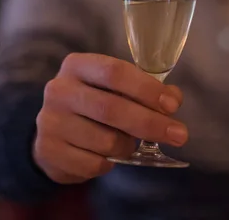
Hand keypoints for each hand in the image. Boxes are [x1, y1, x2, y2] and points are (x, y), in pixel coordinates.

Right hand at [33, 53, 186, 183]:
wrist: (51, 132)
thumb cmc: (91, 102)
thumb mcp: (113, 88)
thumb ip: (144, 89)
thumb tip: (173, 100)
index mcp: (77, 65)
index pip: (115, 72)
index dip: (146, 88)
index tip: (172, 105)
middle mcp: (59, 89)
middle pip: (112, 108)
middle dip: (150, 123)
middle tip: (179, 134)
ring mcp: (50, 121)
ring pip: (106, 140)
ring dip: (128, 146)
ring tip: (129, 144)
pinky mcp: (49, 151)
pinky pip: (94, 164)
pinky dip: (110, 163)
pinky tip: (106, 155)